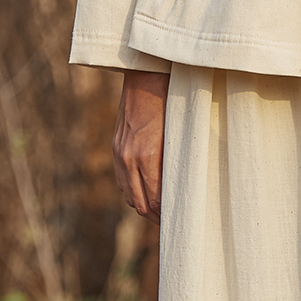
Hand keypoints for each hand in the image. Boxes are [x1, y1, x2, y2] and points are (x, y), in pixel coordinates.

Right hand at [112, 70, 169, 223]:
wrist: (146, 76)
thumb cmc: (172, 100)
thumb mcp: (180, 133)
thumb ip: (177, 162)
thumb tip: (183, 186)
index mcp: (148, 156)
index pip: (156, 200)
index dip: (166, 215)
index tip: (179, 222)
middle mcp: (129, 158)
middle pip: (140, 203)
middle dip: (156, 217)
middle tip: (172, 224)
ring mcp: (120, 153)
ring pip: (128, 195)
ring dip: (143, 206)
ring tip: (160, 213)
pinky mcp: (116, 148)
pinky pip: (121, 181)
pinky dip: (132, 192)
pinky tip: (145, 193)